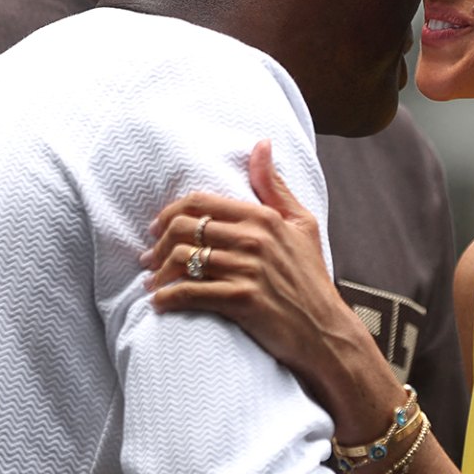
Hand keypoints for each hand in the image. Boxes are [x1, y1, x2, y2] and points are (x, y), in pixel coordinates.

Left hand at [140, 141, 400, 437]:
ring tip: (152, 283)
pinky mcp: (242, 300)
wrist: (324, 331)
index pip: (199, 202)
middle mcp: (254, 239)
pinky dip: (168, 298)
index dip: (169, 213)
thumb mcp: (301, 224)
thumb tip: (261, 143)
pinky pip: (191, 292)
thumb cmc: (310, 277)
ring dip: (158, 273)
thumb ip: (274, 185)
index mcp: (263, 217)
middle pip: (184, 229)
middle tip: (148, 259)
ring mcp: (248, 270)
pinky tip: (161, 303)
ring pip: (183, 260)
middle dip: (157, 244)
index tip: (157, 229)